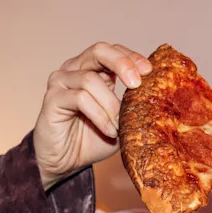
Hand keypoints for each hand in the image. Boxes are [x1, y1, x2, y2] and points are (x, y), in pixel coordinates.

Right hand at [34, 42, 151, 190]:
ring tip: (118, 126)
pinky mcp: (52, 98)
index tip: (149, 71)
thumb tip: (158, 97)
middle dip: (122, 64)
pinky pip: (80, 98)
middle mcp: (75, 70)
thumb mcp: (121, 121)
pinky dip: (99, 116)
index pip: (113, 51)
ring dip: (110, 105)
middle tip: (136, 83)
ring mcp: (61, 82)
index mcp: (93, 70)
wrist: (65, 162)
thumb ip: (134, 106)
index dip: (131, 57)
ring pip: (91, 79)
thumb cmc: (92, 139)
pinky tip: (108, 130)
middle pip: (99, 51)